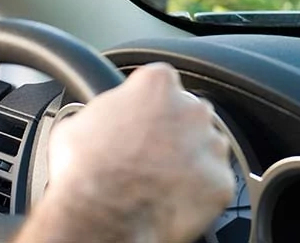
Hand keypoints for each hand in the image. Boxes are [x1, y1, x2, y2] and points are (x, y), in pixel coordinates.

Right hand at [16, 63, 233, 242]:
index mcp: (157, 84)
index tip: (142, 121)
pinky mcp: (220, 180)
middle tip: (151, 155)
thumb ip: (106, 110)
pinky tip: (173, 199)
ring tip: (161, 181)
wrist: (99, 215)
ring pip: (207, 147)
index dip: (150, 105)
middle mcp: (191, 107)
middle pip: (190, 113)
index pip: (162, 83)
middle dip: (175, 131)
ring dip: (191, 160)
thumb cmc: (84, 170)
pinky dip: (199, 192)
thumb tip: (101, 117)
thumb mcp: (78, 123)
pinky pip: (214, 182)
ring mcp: (210, 144)